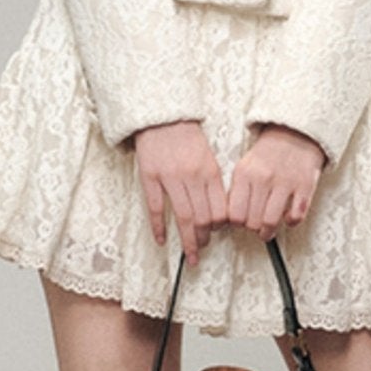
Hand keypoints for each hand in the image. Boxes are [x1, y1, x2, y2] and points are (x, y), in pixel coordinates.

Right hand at [133, 120, 227, 266]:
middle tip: (202, 248)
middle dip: (204, 238)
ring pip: (183, 217)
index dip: (220, 227)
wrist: (162, 117)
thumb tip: (218, 211)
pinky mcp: (150, 177)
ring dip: (188, 240)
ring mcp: (170, 178)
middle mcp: (192, 176)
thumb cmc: (186, 137)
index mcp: (209, 171)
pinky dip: (159, 227)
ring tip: (190, 253)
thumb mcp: (208, 157)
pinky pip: (155, 208)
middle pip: (203, 218)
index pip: (220, 209)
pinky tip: (162, 240)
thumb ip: (213, 182)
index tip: (217, 233)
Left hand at [227, 125, 324, 239]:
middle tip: (255, 226)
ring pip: (270, 222)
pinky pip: (296, 216)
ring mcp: (285, 183)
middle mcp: (263, 178)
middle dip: (252, 228)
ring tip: (267, 231)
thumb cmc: (269, 154)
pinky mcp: (305, 186)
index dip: (236, 223)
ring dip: (268, 232)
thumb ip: (237, 191)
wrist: (296, 133)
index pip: (234, 214)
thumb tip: (232, 218)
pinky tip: (287, 217)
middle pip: (251, 222)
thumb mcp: (245, 166)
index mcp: (244, 173)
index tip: (240, 223)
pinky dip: (291, 222)